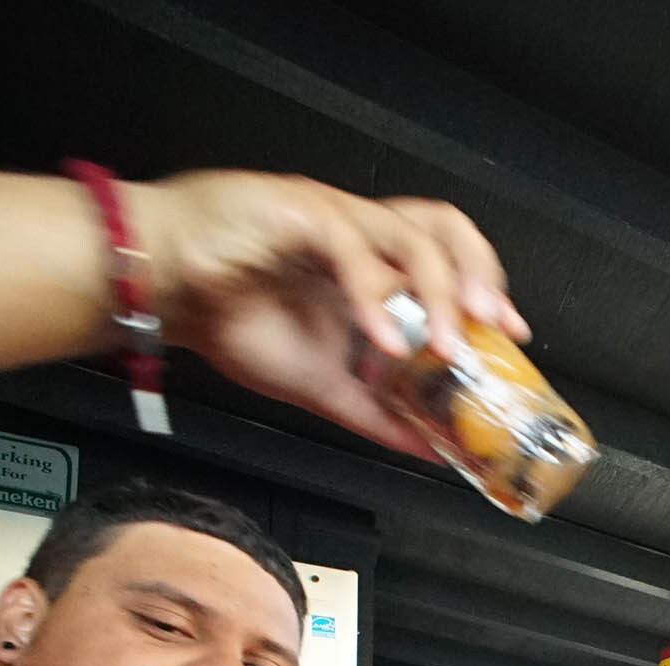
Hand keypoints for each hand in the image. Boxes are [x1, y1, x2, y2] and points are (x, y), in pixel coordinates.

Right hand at [134, 172, 529, 460]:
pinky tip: (382, 342)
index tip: (510, 336)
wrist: (160, 292)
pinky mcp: (299, 212)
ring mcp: (334, 219)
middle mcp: (362, 235)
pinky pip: (350, 245)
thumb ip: (376, 414)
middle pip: (444, 227)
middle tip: (495, 328)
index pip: (448, 258)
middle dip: (480, 276)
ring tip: (448, 345)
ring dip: (442, 289)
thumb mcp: (319, 386)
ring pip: (411, 232)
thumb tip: (431, 449)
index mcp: (373, 266)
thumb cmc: (229, 316)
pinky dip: (373, 295)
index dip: (486, 289)